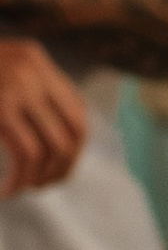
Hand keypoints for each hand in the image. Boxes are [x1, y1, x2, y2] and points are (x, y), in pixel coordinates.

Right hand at [0, 40, 87, 194]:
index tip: (57, 169)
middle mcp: (32, 68)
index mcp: (34, 58)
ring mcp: (17, 85)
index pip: (77, 110)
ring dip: (41, 177)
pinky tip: (6, 191)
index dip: (74, 148)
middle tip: (40, 185)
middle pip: (74, 131)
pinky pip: (27, 155)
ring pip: (54, 148)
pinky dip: (20, 180)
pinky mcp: (1, 107)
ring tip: (21, 189)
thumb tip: (60, 144)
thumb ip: (24, 96)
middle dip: (62, 168)